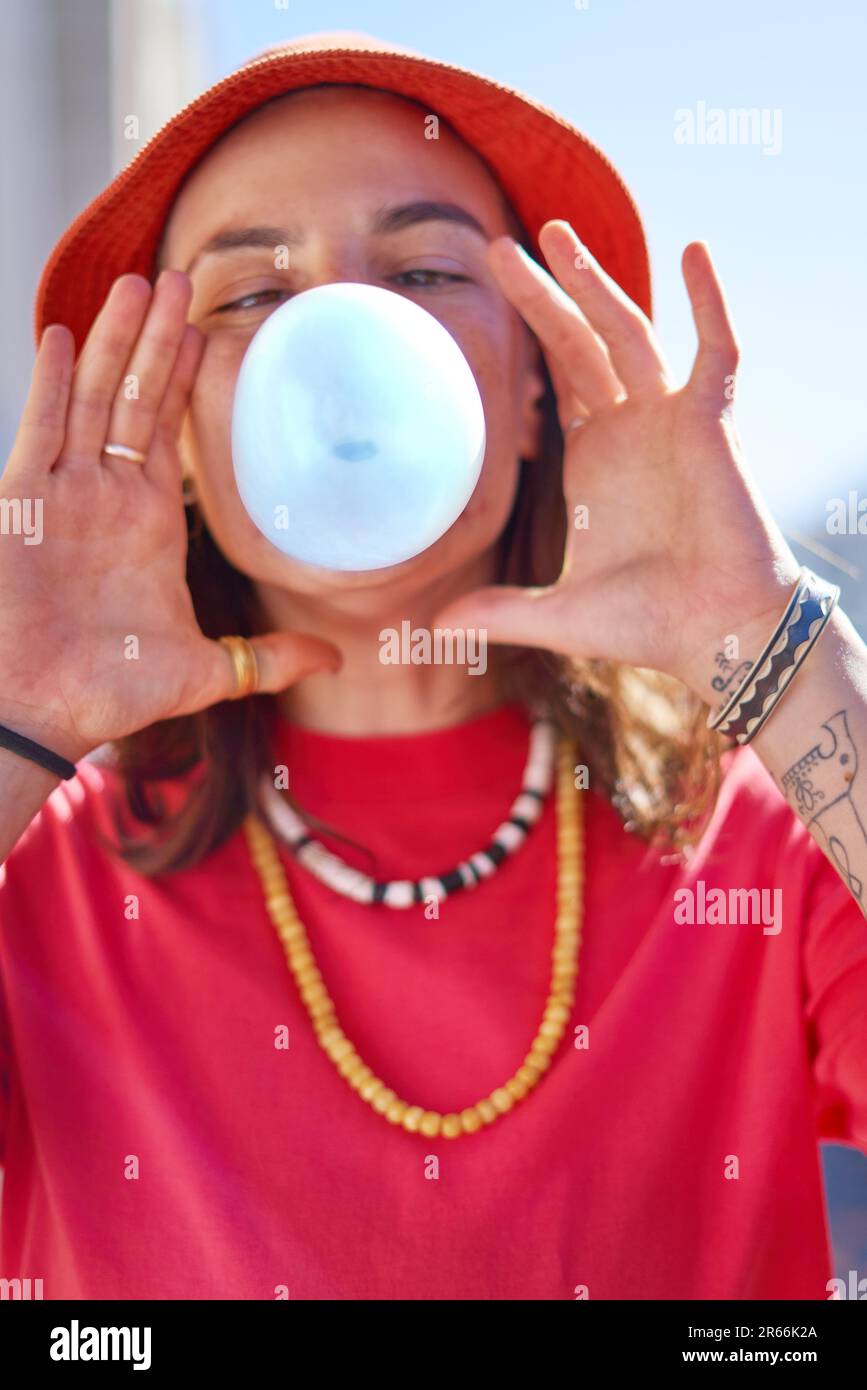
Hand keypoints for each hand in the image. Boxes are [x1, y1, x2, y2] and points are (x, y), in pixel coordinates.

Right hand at [0, 272, 340, 763]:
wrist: (42, 713)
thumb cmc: (112, 692)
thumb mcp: (207, 670)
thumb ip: (267, 657)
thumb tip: (334, 661)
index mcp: (148, 520)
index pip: (169, 430)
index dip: (187, 378)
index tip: (212, 329)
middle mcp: (106, 495)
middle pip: (135, 397)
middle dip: (158, 338)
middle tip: (182, 276)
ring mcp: (64, 493)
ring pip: (92, 398)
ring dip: (116, 341)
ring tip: (140, 283)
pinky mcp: (22, 503)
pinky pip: (40, 430)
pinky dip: (52, 384)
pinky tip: (68, 334)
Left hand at [434, 222, 799, 698]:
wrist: (716, 636)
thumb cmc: (646, 625)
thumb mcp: (558, 614)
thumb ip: (499, 611)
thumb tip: (434, 630)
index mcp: (592, 460)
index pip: (554, 378)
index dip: (525, 338)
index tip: (484, 299)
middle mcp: (628, 429)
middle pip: (579, 342)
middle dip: (544, 293)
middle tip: (497, 246)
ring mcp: (670, 420)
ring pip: (629, 333)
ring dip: (596, 282)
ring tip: (555, 233)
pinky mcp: (711, 423)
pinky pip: (717, 348)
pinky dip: (709, 301)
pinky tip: (694, 250)